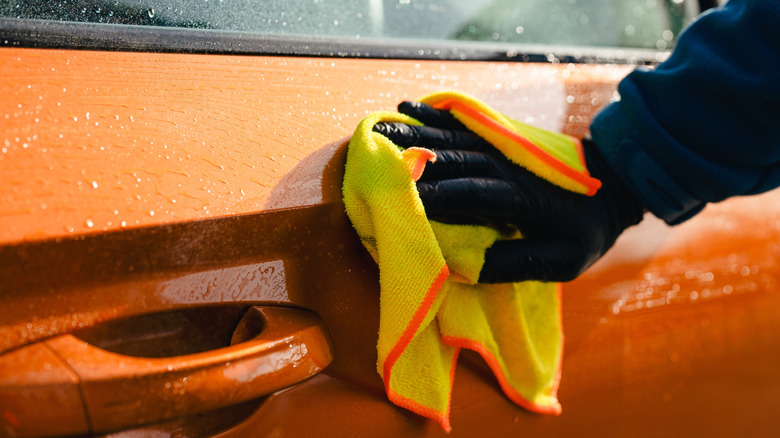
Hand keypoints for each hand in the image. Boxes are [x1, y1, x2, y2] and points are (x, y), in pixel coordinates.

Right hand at [373, 102, 644, 282]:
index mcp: (522, 199)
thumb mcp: (564, 261)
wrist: (616, 183)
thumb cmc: (586, 230)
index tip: (400, 201)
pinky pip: (464, 124)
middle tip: (374, 161)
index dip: (436, 197)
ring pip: (453, 138)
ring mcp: (504, 148)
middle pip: (454, 159)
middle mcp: (508, 166)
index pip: (471, 194)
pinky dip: (435, 116)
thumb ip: (516, 264)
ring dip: (415, 133)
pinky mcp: (502, 138)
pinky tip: (409, 107)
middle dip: (413, 160)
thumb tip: (464, 267)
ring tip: (380, 130)